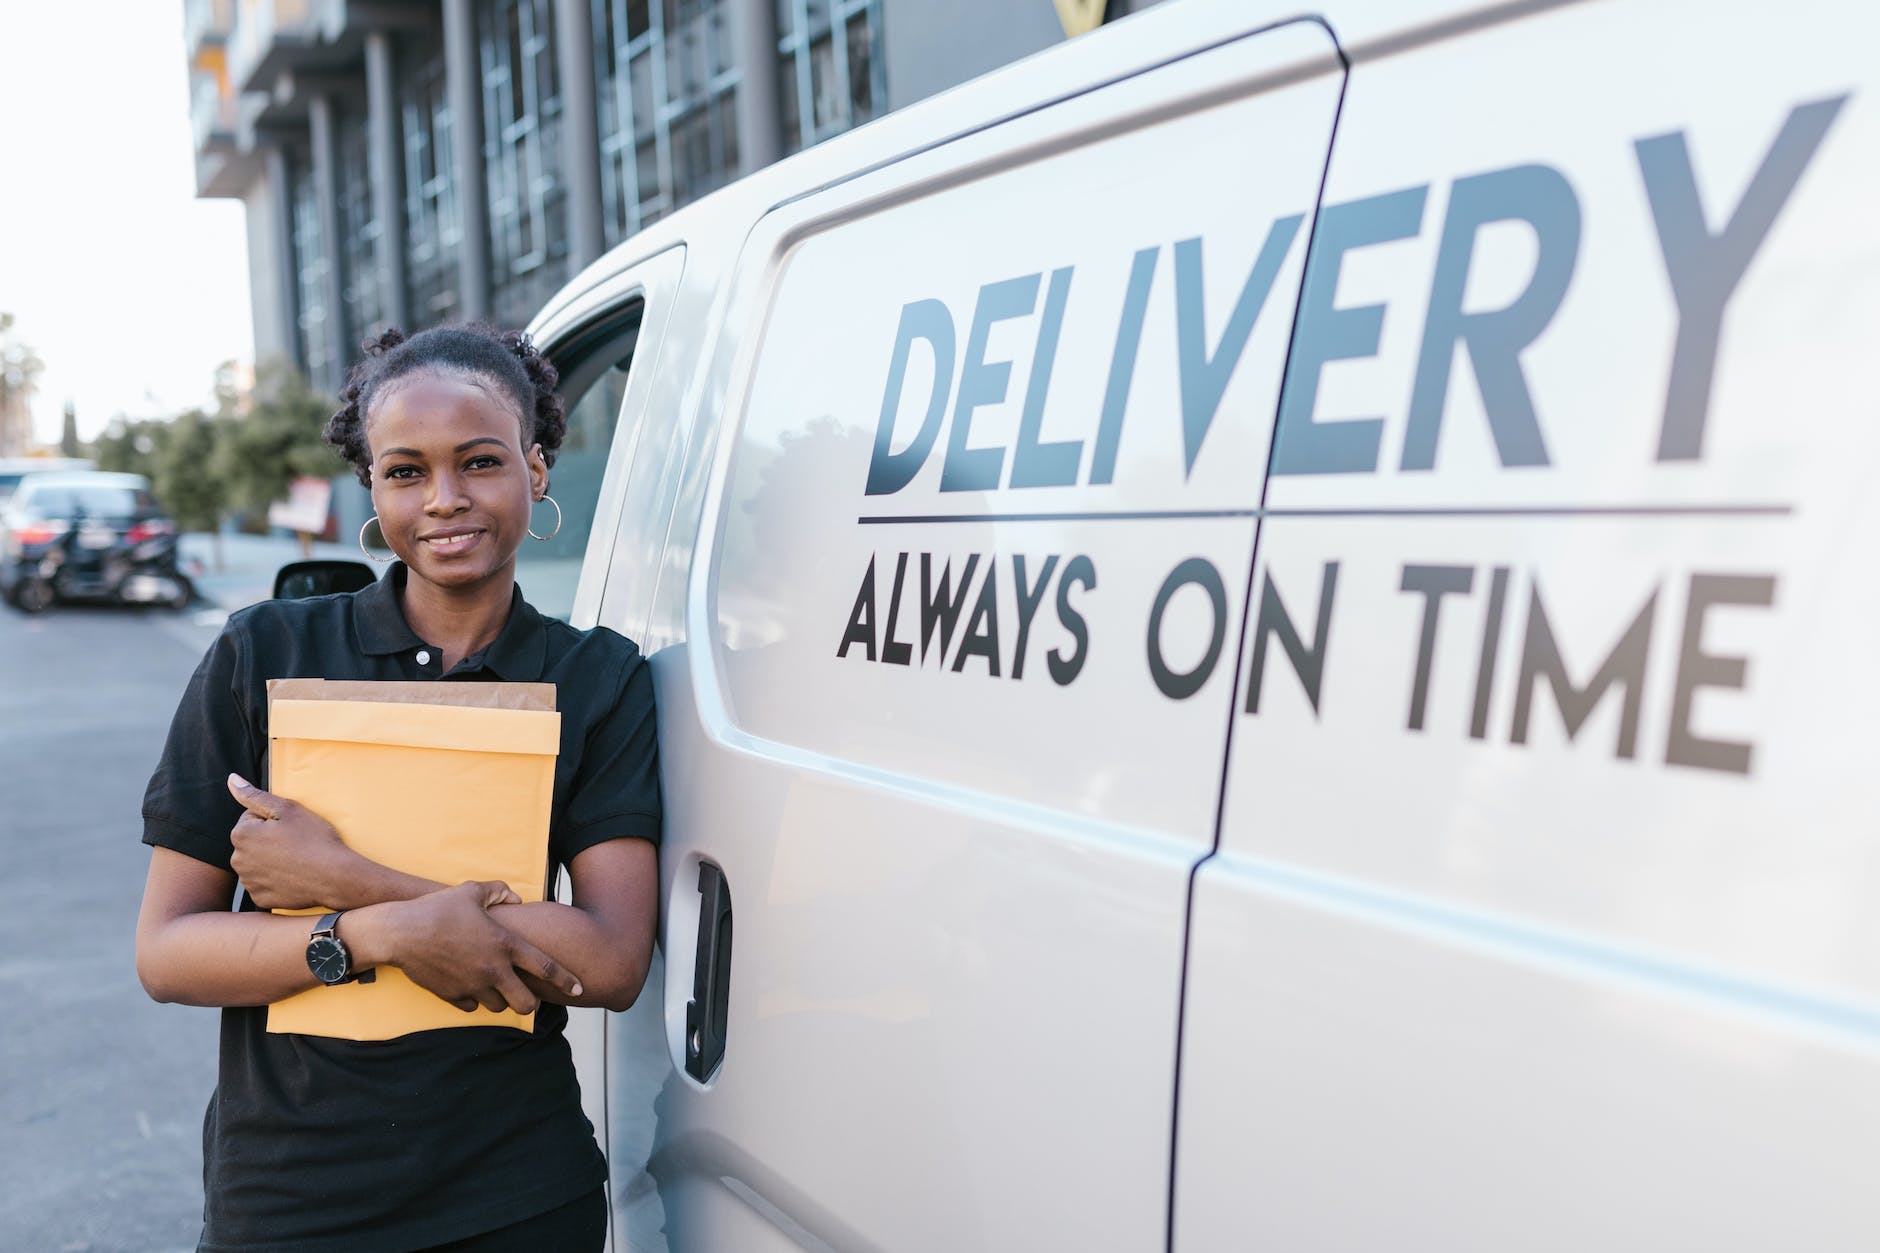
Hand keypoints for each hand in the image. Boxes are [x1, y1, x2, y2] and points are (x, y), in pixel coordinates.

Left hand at [227, 774, 354, 910]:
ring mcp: (249, 881)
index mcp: (241, 834)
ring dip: (270, 860)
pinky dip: (276, 880)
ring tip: (296, 860)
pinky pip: (264, 884)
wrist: (336, 876)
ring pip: (257, 863)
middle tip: (295, 843)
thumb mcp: (288, 809)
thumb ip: (254, 795)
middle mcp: (238, 860)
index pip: (251, 819)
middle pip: (251, 843)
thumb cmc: (315, 839)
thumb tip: (232, 779)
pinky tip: (294, 876)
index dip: (273, 821)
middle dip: (268, 841)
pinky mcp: (260, 898)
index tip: (291, 828)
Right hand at [382, 882, 579, 1013]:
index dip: (567, 980)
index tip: (580, 988)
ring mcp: (473, 986)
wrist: (400, 933)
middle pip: (526, 1003)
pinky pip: (472, 1007)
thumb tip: (515, 898)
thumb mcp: (472, 891)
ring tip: (498, 987)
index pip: (546, 967)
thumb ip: (499, 891)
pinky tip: (471, 987)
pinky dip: (475, 1000)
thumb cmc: (437, 908)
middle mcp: (493, 969)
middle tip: (529, 995)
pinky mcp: (452, 996)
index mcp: (505, 944)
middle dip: (532, 1002)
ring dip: (502, 1000)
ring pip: (499, 1007)